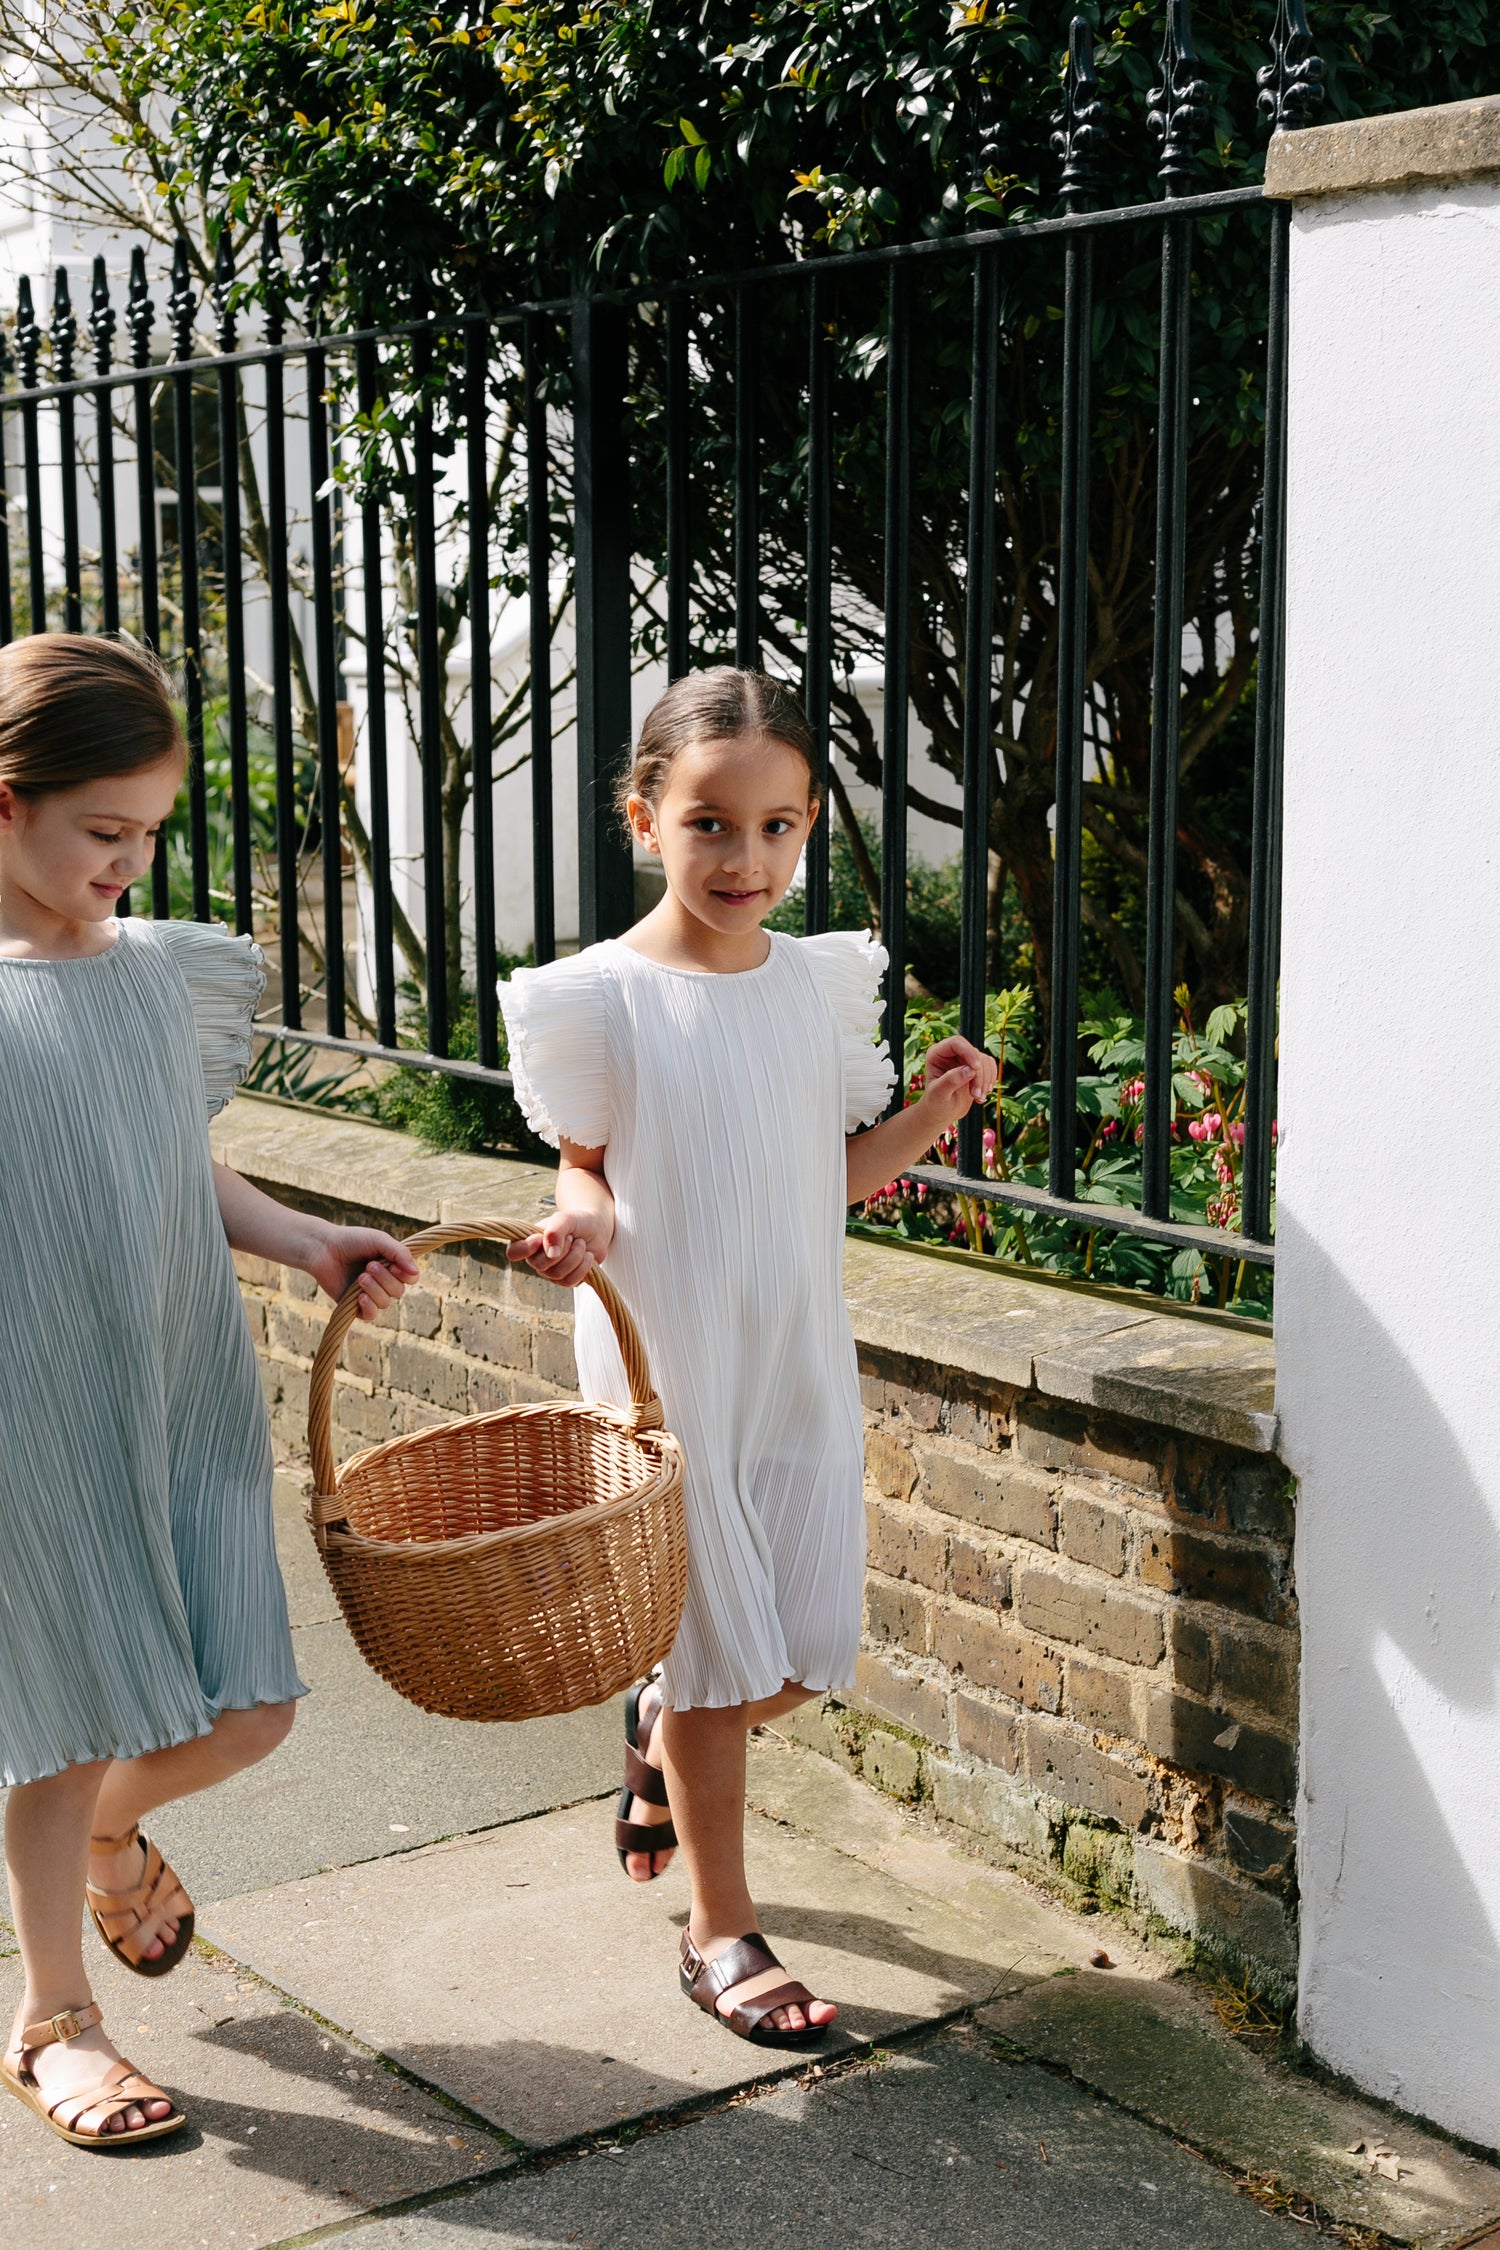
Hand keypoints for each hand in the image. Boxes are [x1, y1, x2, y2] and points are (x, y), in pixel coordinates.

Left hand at [304, 1226, 420, 1320]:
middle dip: (385, 1279)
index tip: (394, 1266)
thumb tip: (416, 1272)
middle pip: (399, 1292)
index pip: (411, 1278)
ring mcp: (371, 1295)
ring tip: (360, 1277)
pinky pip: (371, 1315)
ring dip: (374, 1289)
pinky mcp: (355, 1306)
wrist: (324, 1249)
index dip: (406, 1275)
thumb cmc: (352, 1241)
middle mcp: (384, 1282)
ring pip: (385, 1303)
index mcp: (393, 1266)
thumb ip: (400, 1253)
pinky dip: (368, 1306)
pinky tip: (360, 1296)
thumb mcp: (379, 1240)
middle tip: (368, 1266)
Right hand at [506, 1207, 611, 1287]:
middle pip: (540, 1265)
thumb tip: (551, 1254)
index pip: (513, 1252)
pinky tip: (588, 1256)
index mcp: (530, 1241)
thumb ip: (555, 1230)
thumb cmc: (576, 1221)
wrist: (596, 1229)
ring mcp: (551, 1272)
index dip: (524, 1249)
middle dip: (562, 1250)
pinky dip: (583, 1267)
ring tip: (581, 1244)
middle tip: (571, 1237)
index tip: (540, 1238)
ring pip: (557, 1274)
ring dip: (575, 1256)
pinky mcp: (566, 1280)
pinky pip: (571, 1282)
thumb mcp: (566, 1218)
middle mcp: (537, 1259)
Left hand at [919, 1034, 998, 1134]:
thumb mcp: (938, 1095)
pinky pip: (990, 1066)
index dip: (969, 1052)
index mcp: (937, 1054)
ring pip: (984, 1060)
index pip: (957, 1043)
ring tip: (978, 1097)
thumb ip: (950, 1081)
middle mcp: (951, 1053)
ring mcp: (964, 1059)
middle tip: (976, 1095)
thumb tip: (969, 1070)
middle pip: (974, 1053)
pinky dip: (990, 1081)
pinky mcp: (975, 1067)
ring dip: (986, 1080)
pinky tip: (982, 1096)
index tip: (976, 1069)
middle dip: (979, 1075)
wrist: (941, 1113)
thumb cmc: (935, 1104)